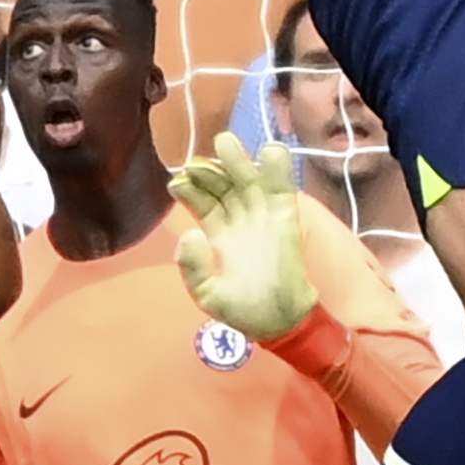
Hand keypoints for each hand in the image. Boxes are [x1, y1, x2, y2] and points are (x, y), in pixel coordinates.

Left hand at [169, 134, 317, 342]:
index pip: (199, 199)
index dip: (188, 187)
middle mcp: (237, 217)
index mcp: (216, 232)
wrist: (282, 321)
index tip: (178, 181)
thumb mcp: (207, 295)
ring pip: (247, 177)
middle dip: (208, 169)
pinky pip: (281, 185)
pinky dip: (277, 166)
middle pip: (220, 182)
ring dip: (236, 159)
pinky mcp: (286, 215)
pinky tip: (269, 152)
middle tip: (196, 164)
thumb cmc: (244, 309)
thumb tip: (190, 235)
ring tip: (224, 144)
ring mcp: (262, 214)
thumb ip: (192, 269)